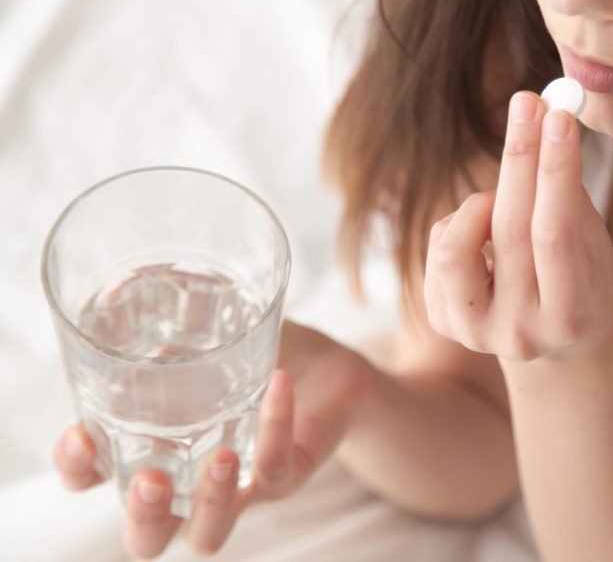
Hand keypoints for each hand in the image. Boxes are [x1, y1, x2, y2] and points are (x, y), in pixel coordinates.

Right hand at [52, 320, 372, 557]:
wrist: (329, 369)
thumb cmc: (258, 354)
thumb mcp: (213, 326)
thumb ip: (172, 308)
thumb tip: (126, 284)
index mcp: (149, 445)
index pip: (92, 475)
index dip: (78, 467)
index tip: (82, 436)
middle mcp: (186, 479)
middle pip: (144, 534)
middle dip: (142, 517)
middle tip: (150, 481)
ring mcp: (236, 486)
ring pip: (208, 533)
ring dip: (210, 503)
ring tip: (220, 457)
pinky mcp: (284, 476)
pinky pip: (276, 470)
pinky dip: (276, 427)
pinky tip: (279, 385)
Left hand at [423, 91, 612, 362]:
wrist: (553, 340)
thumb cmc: (581, 277)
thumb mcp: (593, 245)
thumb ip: (570, 195)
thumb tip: (547, 118)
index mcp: (571, 316)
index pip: (557, 234)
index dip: (556, 172)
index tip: (559, 116)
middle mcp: (521, 333)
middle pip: (510, 231)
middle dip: (521, 157)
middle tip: (528, 103)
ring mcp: (477, 333)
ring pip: (457, 245)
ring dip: (481, 202)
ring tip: (500, 200)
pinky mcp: (444, 322)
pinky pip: (440, 248)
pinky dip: (461, 223)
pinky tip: (484, 233)